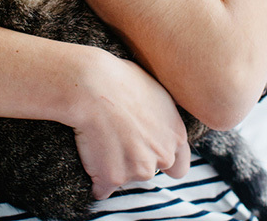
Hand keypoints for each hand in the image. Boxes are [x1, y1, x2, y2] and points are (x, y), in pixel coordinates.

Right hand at [66, 49, 190, 200]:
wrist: (93, 85)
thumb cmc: (120, 79)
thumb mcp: (155, 92)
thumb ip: (161, 118)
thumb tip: (155, 121)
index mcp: (175, 135)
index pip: (178, 167)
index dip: (161, 159)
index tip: (146, 152)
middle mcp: (162, 156)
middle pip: (149, 170)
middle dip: (134, 161)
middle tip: (116, 138)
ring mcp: (138, 170)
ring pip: (125, 177)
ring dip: (113, 166)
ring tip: (99, 137)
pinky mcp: (113, 177)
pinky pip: (102, 187)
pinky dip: (95, 178)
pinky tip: (88, 155)